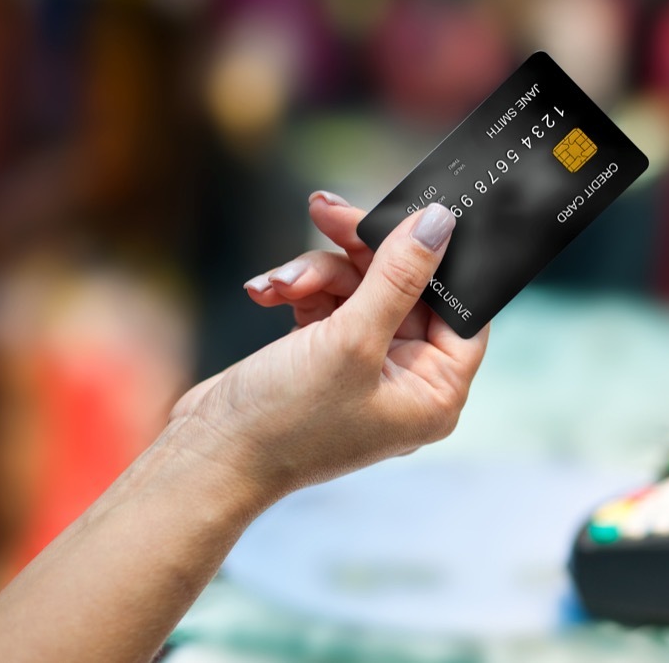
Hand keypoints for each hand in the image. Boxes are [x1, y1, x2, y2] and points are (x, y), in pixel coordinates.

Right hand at [168, 196, 488, 505]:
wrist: (206, 455)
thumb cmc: (285, 420)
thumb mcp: (351, 339)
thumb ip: (399, 276)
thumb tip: (439, 223)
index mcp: (436, 392)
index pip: (462, 309)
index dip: (441, 261)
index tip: (414, 215)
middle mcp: (407, 380)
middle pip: (406, 287)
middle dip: (361, 253)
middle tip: (328, 212)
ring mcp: (365, 367)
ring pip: (360, 286)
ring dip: (317, 273)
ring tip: (281, 283)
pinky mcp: (326, 354)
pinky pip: (328, 301)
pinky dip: (299, 290)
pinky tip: (265, 292)